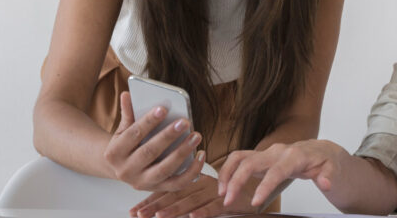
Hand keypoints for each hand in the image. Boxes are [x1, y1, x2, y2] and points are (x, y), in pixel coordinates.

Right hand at [103, 91, 204, 190]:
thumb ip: (127, 113)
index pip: (133, 134)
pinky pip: (178, 183)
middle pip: (149, 152)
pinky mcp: (158, 189)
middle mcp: (126, 171)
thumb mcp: (122, 130)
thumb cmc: (126, 145)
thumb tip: (127, 94)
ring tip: (196, 136)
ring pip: (165, 169)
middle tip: (185, 121)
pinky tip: (201, 154)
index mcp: (114, 153)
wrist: (120, 169)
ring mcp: (142, 182)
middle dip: (168, 136)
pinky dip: (192, 171)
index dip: (148, 121)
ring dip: (182, 152)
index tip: (163, 108)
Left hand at [130, 174, 258, 217]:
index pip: (170, 189)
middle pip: (176, 195)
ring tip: (160, 216)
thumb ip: (191, 196)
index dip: (152, 199)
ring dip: (175, 210)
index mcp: (197, 181)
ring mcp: (216, 192)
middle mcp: (203, 184)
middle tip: (139, 214)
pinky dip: (204, 212)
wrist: (261, 185)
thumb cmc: (234, 191)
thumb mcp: (209, 191)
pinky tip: (193, 217)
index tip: (135, 209)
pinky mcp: (229, 201)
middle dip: (156, 206)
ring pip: (192, 201)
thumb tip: (164, 208)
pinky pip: (215, 207)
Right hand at [218, 139, 346, 207]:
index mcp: (294, 156)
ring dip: (227, 174)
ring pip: (239, 157)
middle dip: (237, 180)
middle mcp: (277, 151)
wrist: (321, 151)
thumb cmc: (325, 161)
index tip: (255, 202)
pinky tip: (224, 186)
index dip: (265, 186)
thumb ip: (329, 176)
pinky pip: (239, 159)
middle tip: (227, 200)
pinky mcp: (260, 157)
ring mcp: (266, 153)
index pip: (276, 171)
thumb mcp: (333, 169)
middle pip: (250, 162)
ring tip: (222, 194)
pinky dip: (228, 171)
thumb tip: (324, 182)